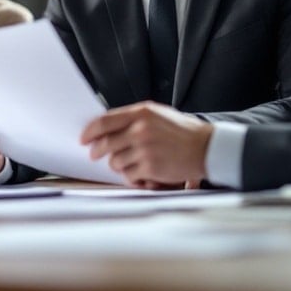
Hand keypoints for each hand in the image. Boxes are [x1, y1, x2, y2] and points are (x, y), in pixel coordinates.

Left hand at [80, 102, 211, 188]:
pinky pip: (128, 175)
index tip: (84, 138)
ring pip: (114, 162)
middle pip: (105, 143)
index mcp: (141, 113)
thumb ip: (133, 118)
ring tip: (131, 163)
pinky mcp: (150, 167)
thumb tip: (107, 126)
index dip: (89, 131)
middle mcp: (140, 129)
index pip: (104, 122)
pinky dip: (131, 177)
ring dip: (119, 165)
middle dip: (97, 151)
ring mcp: (144, 149)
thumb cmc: (182, 132)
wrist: (206, 148)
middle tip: (96, 155)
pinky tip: (140, 174)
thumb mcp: (158, 114)